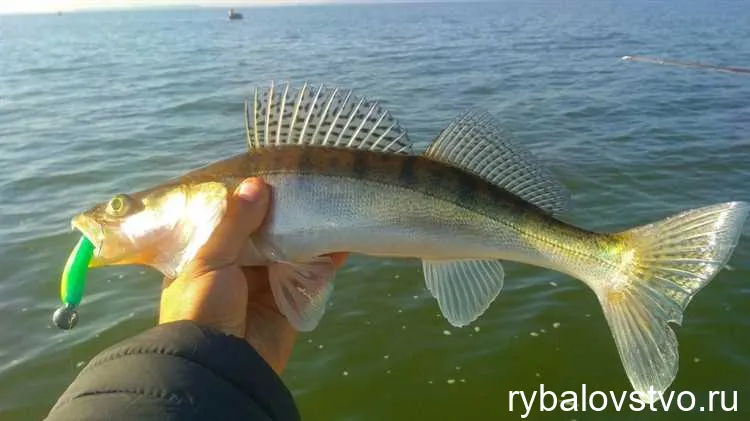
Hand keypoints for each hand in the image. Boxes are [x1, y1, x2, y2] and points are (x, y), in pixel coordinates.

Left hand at [159, 177, 345, 372]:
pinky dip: (326, 259)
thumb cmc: (202, 308)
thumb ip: (235, 223)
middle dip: (282, 213)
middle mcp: (235, 269)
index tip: (268, 174)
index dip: (247, 200)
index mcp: (206, 257)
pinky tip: (340, 238)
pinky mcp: (289, 302)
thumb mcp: (209, 260)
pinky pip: (310, 276)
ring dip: (306, 233)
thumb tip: (257, 184)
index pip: (228, 221)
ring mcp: (264, 285)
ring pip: (289, 251)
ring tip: (326, 203)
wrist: (221, 365)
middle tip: (304, 183)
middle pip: (264, 234)